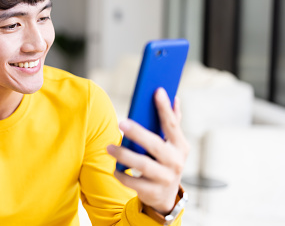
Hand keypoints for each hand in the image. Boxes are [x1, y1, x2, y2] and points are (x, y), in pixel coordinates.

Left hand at [107, 88, 189, 214]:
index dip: (165, 108)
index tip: (157, 91)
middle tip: (121, 123)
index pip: (172, 124)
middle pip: (155, 144)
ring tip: (109, 147)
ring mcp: (165, 178)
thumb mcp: (173, 145)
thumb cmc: (165, 162)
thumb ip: (174, 122)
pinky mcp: (153, 192)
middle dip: (138, 133)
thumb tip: (174, 98)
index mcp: (180, 146)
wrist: (166, 197)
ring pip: (142, 164)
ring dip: (124, 155)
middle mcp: (175, 162)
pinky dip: (122, 174)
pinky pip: (134, 182)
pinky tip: (114, 168)